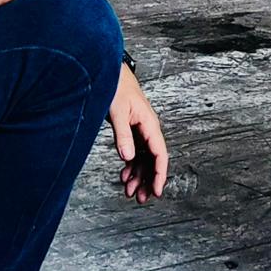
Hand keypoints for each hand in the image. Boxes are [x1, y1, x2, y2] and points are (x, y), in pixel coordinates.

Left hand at [108, 64, 167, 203]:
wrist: (110, 72)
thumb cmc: (117, 86)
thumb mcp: (118, 111)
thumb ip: (123, 134)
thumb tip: (128, 157)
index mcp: (149, 123)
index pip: (160, 153)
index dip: (159, 174)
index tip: (156, 191)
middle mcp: (148, 128)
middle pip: (152, 160)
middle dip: (147, 180)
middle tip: (140, 198)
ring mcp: (140, 129)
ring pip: (143, 158)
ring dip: (138, 175)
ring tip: (129, 192)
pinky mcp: (131, 129)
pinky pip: (135, 152)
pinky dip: (130, 165)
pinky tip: (124, 176)